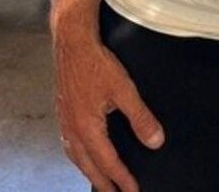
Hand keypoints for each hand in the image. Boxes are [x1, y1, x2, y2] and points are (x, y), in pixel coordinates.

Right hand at [53, 25, 163, 191]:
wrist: (72, 42)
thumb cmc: (96, 63)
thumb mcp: (124, 90)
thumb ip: (140, 117)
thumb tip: (155, 141)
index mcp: (87, 129)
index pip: (108, 163)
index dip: (122, 179)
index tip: (133, 191)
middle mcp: (72, 130)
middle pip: (88, 166)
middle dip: (103, 183)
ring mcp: (64, 122)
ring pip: (76, 157)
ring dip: (89, 171)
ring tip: (100, 180)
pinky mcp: (62, 111)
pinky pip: (69, 144)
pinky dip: (78, 156)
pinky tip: (83, 152)